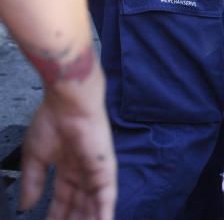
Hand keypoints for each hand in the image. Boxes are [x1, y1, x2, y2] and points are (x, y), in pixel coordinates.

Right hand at [19, 73, 115, 219]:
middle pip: (78, 206)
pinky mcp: (106, 171)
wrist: (67, 105)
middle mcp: (83, 173)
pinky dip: (103, 214)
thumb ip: (33, 183)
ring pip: (92, 206)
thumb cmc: (52, 121)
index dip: (55, 216)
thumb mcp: (35, 158)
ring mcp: (95, 172)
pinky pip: (106, 198)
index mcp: (67, 169)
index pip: (62, 200)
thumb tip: (26, 206)